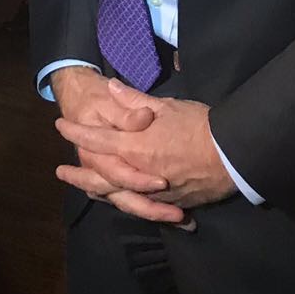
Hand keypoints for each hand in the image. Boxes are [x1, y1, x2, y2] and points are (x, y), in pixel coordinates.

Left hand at [55, 77, 234, 218]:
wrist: (234, 156)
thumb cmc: (199, 125)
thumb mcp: (167, 106)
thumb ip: (135, 101)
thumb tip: (112, 88)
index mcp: (135, 146)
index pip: (97, 139)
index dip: (76, 133)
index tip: (61, 127)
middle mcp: (138, 172)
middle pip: (99, 176)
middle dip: (78, 173)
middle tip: (60, 172)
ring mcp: (153, 192)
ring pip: (117, 195)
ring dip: (97, 189)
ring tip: (84, 188)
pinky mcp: (169, 202)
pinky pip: (139, 205)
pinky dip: (124, 201)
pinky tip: (118, 199)